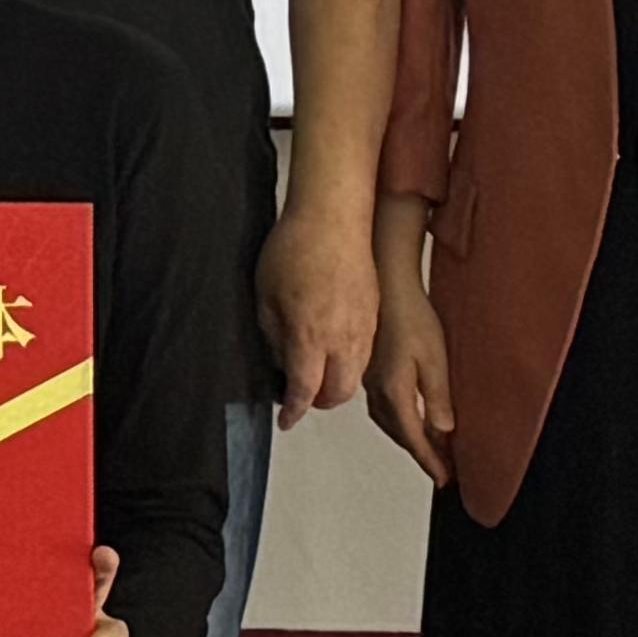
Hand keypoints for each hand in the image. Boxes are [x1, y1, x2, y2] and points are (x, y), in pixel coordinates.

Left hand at [255, 202, 380, 427]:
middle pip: (338, 393)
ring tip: (316, 375)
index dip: (293, 411)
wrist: (334, 217)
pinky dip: (349, 363)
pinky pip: (365, 353)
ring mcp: (363, 327)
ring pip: (356, 375)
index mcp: (310, 337)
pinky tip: (333, 350)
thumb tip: (280, 361)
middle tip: (300, 398)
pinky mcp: (373, 314)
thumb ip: (272, 335)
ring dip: (337, 384)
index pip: (304, 391)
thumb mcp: (265, 296)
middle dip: (318, 403)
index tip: (285, 419)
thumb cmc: (294, 248)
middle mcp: (342, 339)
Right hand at [365, 265, 454, 487]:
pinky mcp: (369, 367)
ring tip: (429, 446)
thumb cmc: (410, 313)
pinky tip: (408, 414)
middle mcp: (377, 389)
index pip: (414, 438)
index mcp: (394, 391)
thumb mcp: (434, 358)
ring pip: (388, 420)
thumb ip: (437, 397)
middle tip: (441, 467)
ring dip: (407, 437)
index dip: (430, 461)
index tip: (443, 478)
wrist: (385, 280)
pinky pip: (382, 405)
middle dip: (419, 452)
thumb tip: (443, 430)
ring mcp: (369, 378)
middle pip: (398, 433)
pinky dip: (398, 419)